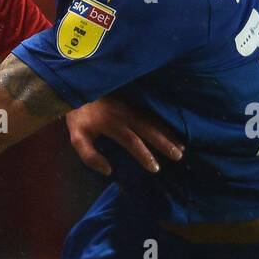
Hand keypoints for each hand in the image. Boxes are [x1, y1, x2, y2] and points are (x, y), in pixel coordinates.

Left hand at [66, 98, 183, 176]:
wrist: (76, 88)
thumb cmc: (78, 118)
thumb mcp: (77, 138)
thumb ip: (90, 156)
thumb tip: (108, 170)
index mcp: (111, 124)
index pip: (131, 141)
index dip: (144, 154)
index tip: (156, 168)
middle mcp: (124, 114)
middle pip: (148, 129)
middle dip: (164, 142)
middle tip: (178, 156)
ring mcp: (130, 105)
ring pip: (153, 119)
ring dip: (168, 132)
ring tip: (182, 145)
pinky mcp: (132, 101)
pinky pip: (151, 112)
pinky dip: (163, 121)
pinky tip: (173, 128)